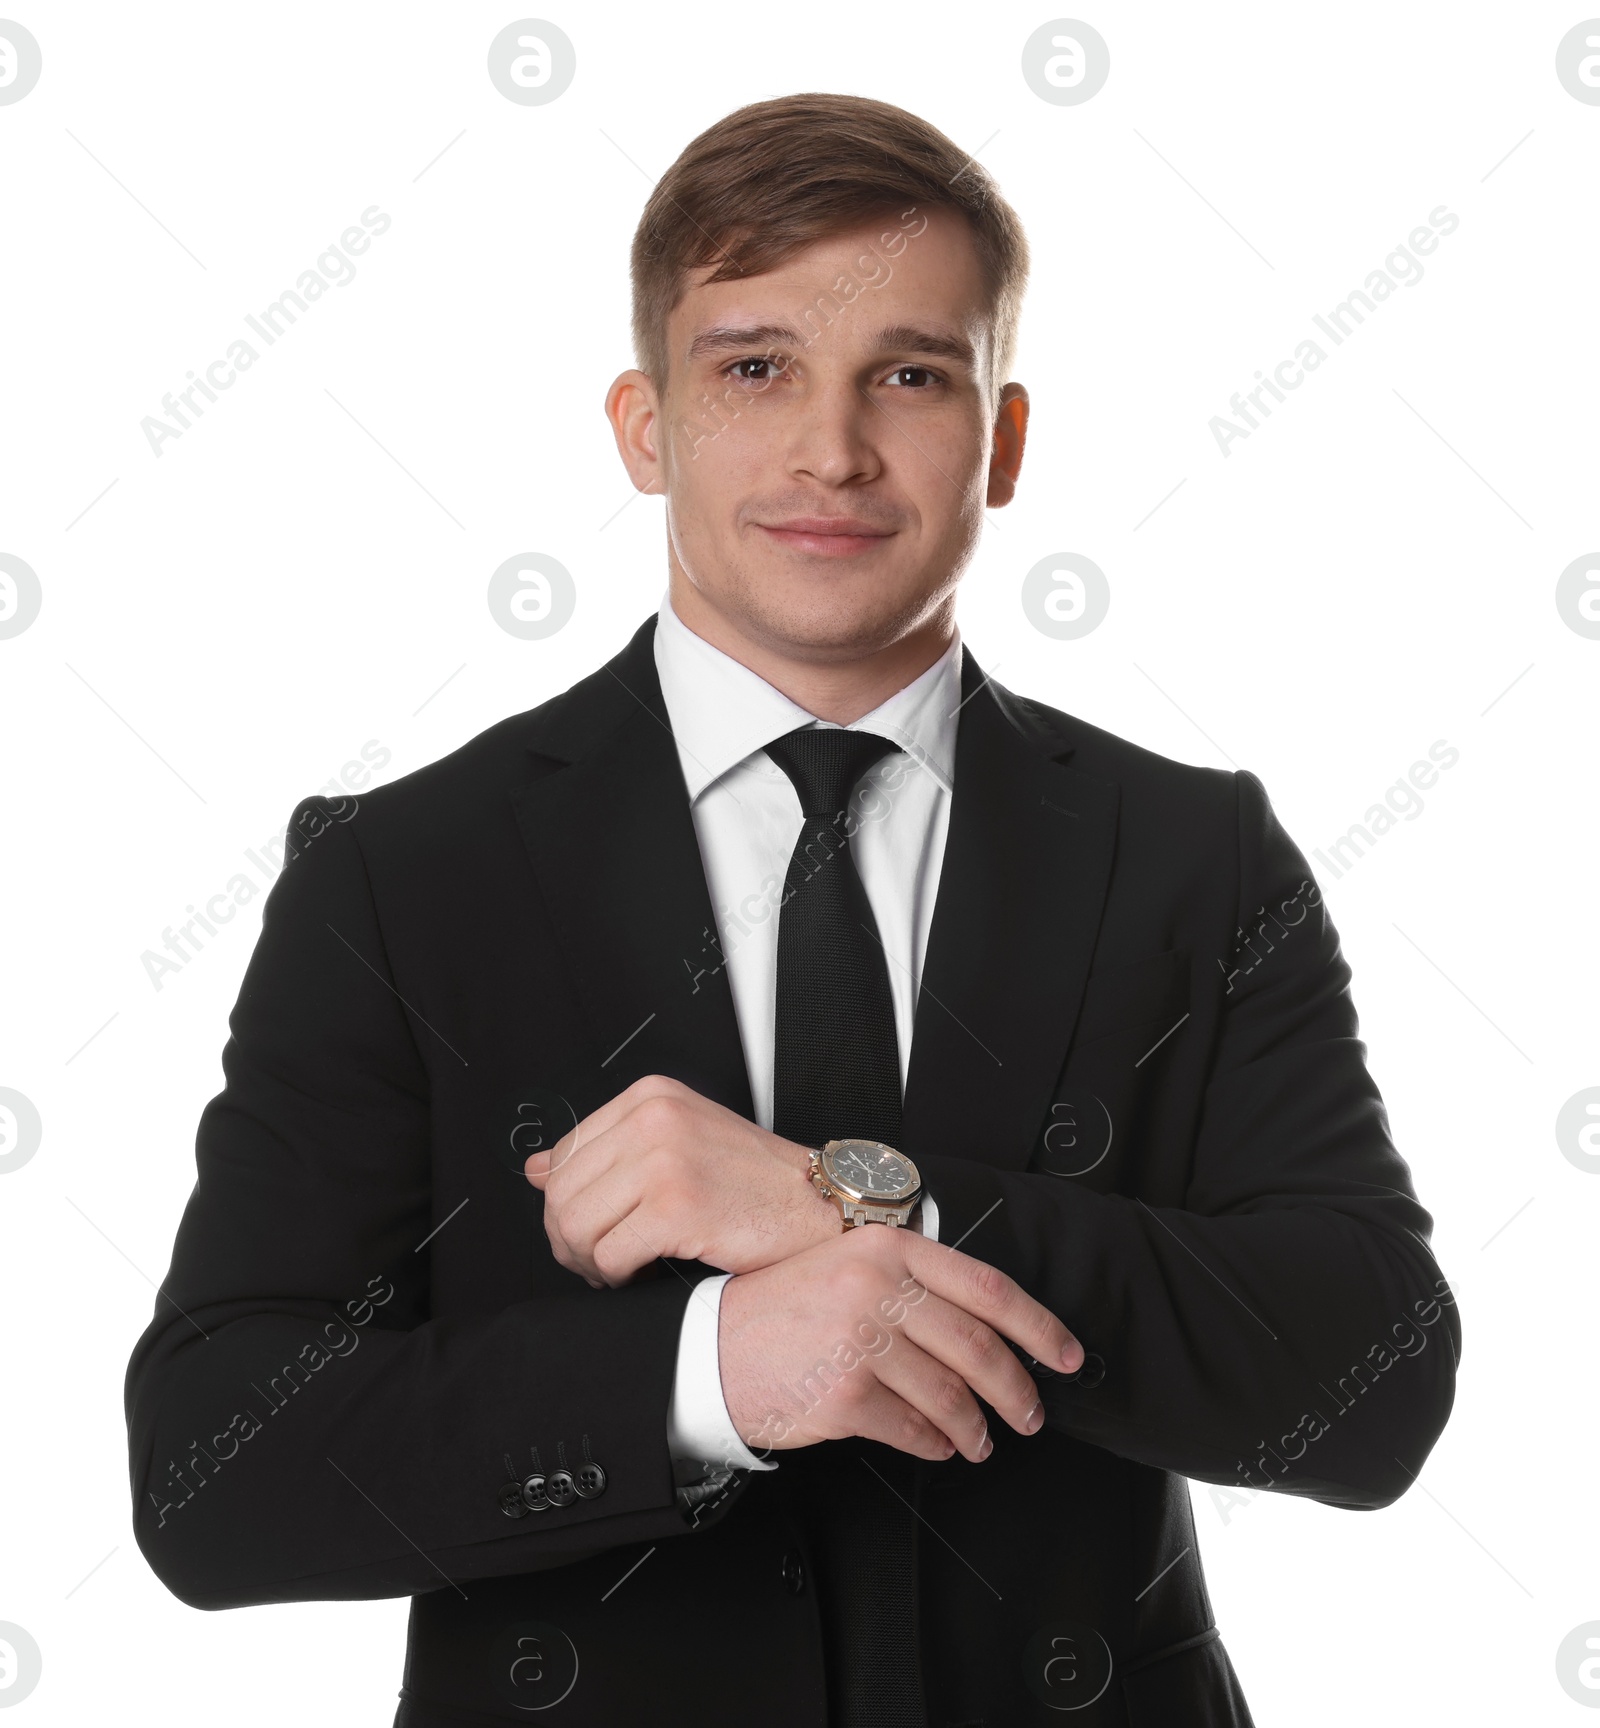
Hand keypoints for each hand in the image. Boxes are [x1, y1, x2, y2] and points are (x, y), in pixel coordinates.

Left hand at [523, 1074, 840, 1286]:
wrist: (819, 1204)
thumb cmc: (756, 1182)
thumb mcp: (679, 1143)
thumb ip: (607, 1152)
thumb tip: (534, 1168)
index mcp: (651, 1096)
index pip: (565, 1154)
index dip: (565, 1203)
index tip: (587, 1228)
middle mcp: (654, 1118)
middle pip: (562, 1193)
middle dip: (570, 1240)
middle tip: (597, 1261)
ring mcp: (664, 1159)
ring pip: (577, 1226)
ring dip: (589, 1262)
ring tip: (617, 1269)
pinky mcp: (676, 1206)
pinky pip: (609, 1255)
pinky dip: (616, 1277)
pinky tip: (639, 1274)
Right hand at [717, 1222, 1083, 1464]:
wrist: (710, 1345)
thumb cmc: (780, 1308)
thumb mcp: (846, 1267)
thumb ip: (910, 1282)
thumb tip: (985, 1327)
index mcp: (887, 1248)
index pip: (988, 1287)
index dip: (1039, 1326)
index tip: (1066, 1354)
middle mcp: (877, 1289)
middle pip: (979, 1346)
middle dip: (1017, 1389)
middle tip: (1031, 1412)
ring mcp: (862, 1343)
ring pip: (951, 1395)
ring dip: (978, 1427)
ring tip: (982, 1440)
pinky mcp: (846, 1396)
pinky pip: (914, 1430)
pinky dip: (936, 1444)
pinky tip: (940, 1445)